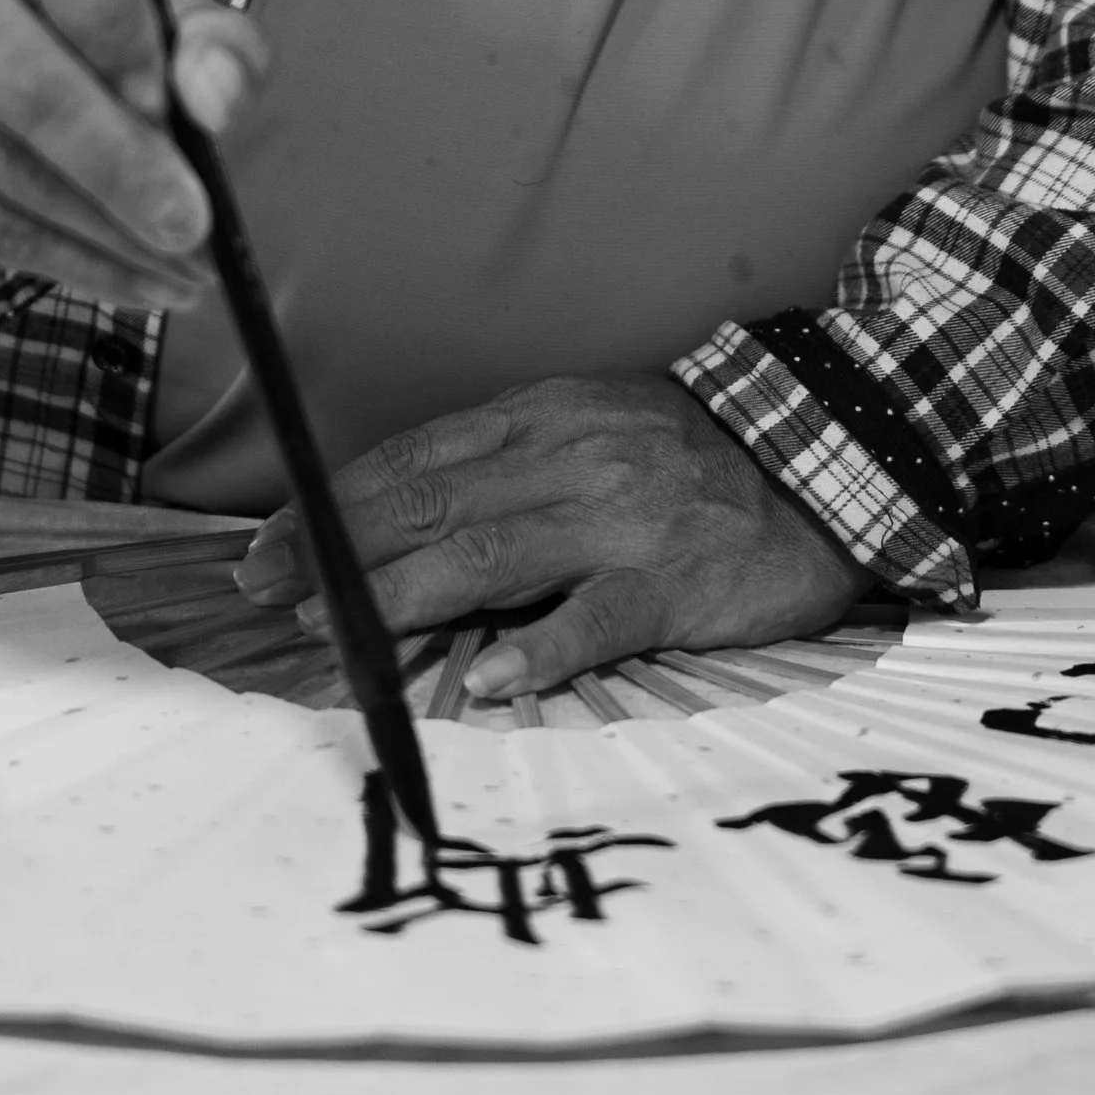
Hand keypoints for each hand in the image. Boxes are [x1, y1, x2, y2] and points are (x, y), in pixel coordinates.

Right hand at [0, 0, 266, 310]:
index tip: (171, 106)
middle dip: (121, 170)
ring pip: (4, 174)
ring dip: (104, 239)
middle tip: (190, 228)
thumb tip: (218, 105)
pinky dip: (67, 266)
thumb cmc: (86, 10)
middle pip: (28, 88)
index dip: (122, 40)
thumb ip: (214, 41)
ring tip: (185, 274)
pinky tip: (132, 280)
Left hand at [233, 375, 863, 693]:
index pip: (413, 460)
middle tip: (268, 593)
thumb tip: (401, 521)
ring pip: (490, 556)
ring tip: (339, 629)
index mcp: (546, 416)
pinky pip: (596, 618)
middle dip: (335, 551)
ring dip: (400, 595)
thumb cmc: (695, 458)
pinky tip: (492, 678)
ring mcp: (624, 520)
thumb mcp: (594, 427)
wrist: (826, 460)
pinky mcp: (674, 582)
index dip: (331, 504)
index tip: (269, 545)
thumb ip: (508, 464)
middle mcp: (573, 458)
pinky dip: (541, 650)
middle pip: (429, 505)